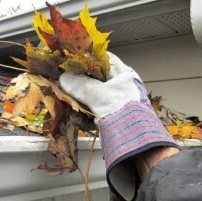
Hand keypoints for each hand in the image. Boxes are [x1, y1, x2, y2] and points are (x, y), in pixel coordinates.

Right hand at [59, 52, 177, 200]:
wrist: (137, 144)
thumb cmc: (123, 113)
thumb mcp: (99, 95)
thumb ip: (80, 85)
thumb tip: (64, 77)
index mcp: (125, 74)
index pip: (104, 58)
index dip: (87, 56)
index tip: (71, 58)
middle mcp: (122, 85)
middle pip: (97, 76)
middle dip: (80, 77)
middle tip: (64, 75)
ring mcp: (117, 100)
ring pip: (94, 92)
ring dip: (80, 93)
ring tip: (64, 90)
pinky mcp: (112, 115)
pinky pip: (95, 106)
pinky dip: (84, 106)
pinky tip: (73, 106)